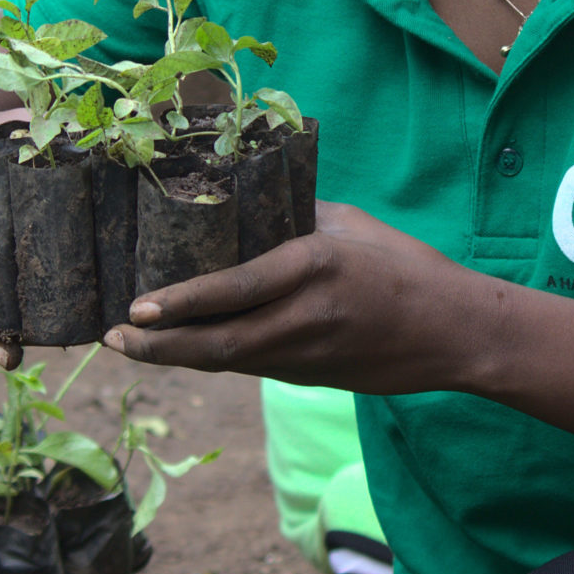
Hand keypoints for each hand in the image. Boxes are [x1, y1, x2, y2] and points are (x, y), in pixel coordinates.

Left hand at [102, 201, 472, 394]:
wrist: (458, 334)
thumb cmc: (407, 267)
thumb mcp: (353, 226)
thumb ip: (299, 215)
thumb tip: (248, 197)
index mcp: (317, 267)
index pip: (236, 290)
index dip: (182, 304)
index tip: (138, 307)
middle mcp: (306, 316)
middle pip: (218, 344)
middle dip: (159, 346)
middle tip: (115, 336)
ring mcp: (307, 354)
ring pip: (228, 362)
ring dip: (176, 356)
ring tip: (130, 343)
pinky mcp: (310, 376)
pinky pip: (250, 366)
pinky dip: (211, 357)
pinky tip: (180, 348)